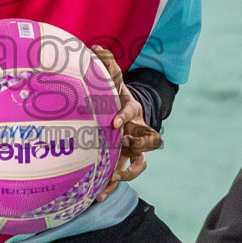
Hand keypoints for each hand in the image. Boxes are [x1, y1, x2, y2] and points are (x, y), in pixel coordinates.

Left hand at [91, 46, 162, 201]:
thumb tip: (97, 47)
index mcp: (132, 109)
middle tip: (119, 153)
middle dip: (133, 147)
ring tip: (109, 182)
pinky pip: (124, 175)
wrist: (130, 113)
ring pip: (139, 163)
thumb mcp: (114, 80)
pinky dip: (113, 185)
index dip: (125, 117)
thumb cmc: (117, 96)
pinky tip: (97, 195)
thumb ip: (107, 66)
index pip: (131, 112)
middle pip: (144, 141)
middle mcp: (138, 130)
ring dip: (125, 173)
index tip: (114, 123)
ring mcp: (134, 148)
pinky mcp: (127, 160)